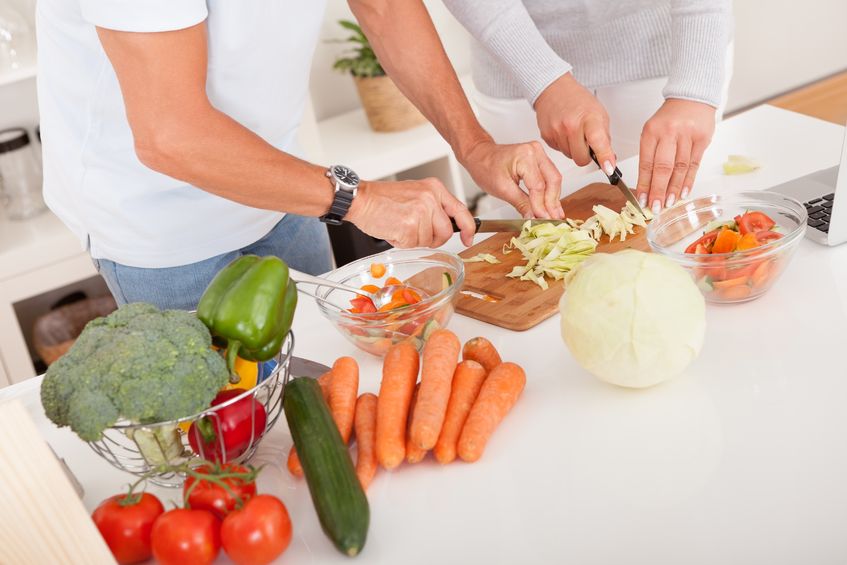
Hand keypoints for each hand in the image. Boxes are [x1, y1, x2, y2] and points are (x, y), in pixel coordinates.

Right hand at [345, 178, 475, 247]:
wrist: (361, 200)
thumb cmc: (383, 198)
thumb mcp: (415, 193)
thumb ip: (434, 207)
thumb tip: (448, 226)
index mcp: (434, 188)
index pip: (461, 211)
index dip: (468, 228)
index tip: (469, 238)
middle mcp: (430, 198)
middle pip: (446, 232)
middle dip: (433, 239)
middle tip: (415, 233)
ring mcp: (420, 212)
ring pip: (429, 240)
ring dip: (414, 240)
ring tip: (400, 225)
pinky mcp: (409, 226)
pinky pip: (413, 245)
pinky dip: (402, 242)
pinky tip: (394, 229)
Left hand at [462, 139, 563, 218]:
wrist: (480, 156)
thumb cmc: (486, 167)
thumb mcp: (502, 189)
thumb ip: (521, 204)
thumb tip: (534, 217)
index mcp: (525, 156)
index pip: (538, 186)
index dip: (541, 205)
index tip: (544, 219)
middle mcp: (535, 151)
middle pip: (552, 180)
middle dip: (552, 202)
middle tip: (553, 220)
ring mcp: (539, 153)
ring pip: (554, 179)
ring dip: (554, 198)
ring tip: (554, 215)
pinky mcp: (539, 159)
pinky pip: (549, 176)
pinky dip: (550, 191)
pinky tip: (551, 204)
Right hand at [534, 73, 614, 171]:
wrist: (554, 90)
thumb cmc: (578, 100)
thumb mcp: (599, 115)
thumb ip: (604, 138)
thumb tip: (609, 161)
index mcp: (589, 118)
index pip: (598, 141)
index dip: (604, 156)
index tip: (609, 168)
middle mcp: (571, 125)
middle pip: (581, 159)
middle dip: (586, 155)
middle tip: (586, 142)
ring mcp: (557, 131)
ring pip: (570, 156)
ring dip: (574, 149)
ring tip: (574, 132)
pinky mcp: (546, 136)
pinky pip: (559, 151)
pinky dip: (564, 145)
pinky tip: (564, 132)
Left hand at [636, 99, 715, 213]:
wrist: (692, 97)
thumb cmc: (669, 118)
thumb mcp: (652, 131)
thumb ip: (649, 154)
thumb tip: (646, 184)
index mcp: (651, 132)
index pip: (646, 163)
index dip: (644, 184)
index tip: (642, 200)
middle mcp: (669, 133)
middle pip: (663, 167)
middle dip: (658, 190)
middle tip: (655, 207)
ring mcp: (687, 136)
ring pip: (680, 168)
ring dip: (674, 189)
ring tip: (669, 204)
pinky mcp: (702, 139)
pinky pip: (694, 164)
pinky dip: (688, 181)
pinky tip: (683, 193)